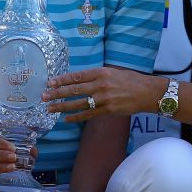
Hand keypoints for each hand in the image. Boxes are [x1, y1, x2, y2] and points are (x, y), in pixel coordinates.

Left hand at [43, 66, 160, 122]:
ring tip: (50, 109)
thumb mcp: (112, 72)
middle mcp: (100, 85)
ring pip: (78, 104)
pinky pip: (88, 115)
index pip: (76, 77)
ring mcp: (103, 99)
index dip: (61, 80)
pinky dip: (76, 117)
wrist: (147, 92)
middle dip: (57, 94)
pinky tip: (66, 119)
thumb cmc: (130, 80)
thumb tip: (78, 80)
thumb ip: (96, 76)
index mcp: (100, 73)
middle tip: (44, 96)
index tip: (50, 82)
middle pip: (73, 90)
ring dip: (62, 107)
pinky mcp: (107, 110)